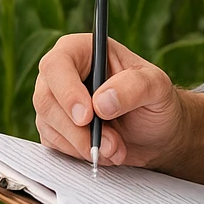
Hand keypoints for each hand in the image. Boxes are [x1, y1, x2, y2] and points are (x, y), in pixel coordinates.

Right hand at [33, 33, 182, 168]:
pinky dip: (79, 153)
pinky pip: (53, 143)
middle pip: (46, 98)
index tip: (87, 116)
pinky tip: (105, 151)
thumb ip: (135, 87)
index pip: (58, 64)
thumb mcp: (157, 87)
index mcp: (85, 50)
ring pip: (49, 124)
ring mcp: (57, 101)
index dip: (67, 91)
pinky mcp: (55, 127)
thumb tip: (102, 101)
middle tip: (110, 142)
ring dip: (83, 144)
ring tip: (116, 147)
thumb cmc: (156, 101)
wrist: (157, 133)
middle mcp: (65, 73)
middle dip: (78, 129)